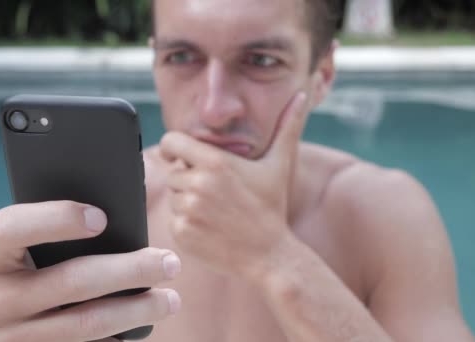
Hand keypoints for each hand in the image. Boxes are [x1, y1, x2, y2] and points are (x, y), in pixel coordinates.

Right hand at [0, 201, 181, 341]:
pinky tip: (144, 324)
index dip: (55, 219)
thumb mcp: (29, 252)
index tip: (102, 218)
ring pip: (85, 324)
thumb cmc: (30, 273)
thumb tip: (122, 211)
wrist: (4, 331)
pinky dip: (119, 337)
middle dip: (130, 270)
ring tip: (170, 299)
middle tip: (170, 262)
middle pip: (69, 281)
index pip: (9, 228)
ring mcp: (8, 339)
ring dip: (137, 310)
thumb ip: (59, 230)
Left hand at [159, 92, 307, 279]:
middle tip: (214, 191)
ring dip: (187, 201)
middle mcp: (198, 185)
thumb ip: (287, 126)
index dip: (174, 147)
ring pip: (173, 196)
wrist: (270, 255)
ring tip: (215, 210)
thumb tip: (302, 95)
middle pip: (172, 171)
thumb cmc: (272, 207)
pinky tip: (210, 226)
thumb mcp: (280, 164)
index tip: (181, 155)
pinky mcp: (182, 233)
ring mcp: (188, 211)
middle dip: (187, 178)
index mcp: (216, 163)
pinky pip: (173, 220)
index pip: (171, 142)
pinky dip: (186, 223)